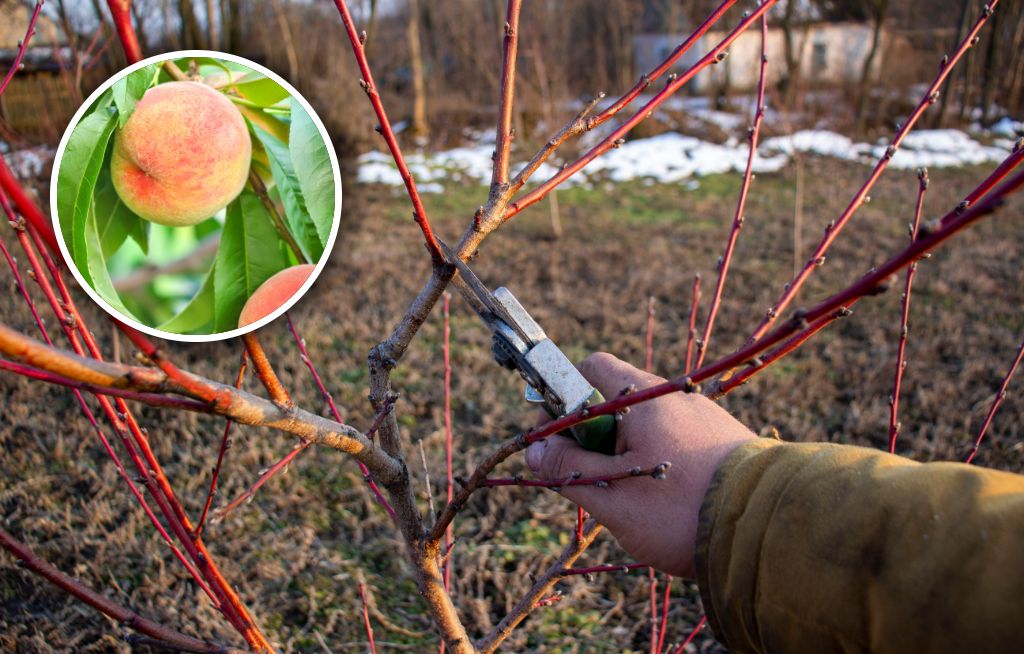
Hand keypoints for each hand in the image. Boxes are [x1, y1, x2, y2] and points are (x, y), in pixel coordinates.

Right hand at [525, 352, 755, 577]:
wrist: (767, 530)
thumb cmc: (679, 511)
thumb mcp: (611, 494)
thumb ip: (567, 468)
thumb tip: (533, 450)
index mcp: (641, 398)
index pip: (587, 368)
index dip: (561, 399)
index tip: (555, 440)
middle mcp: (672, 396)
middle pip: (613, 399)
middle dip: (593, 437)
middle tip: (593, 477)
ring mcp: (700, 416)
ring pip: (643, 425)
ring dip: (625, 454)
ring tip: (633, 498)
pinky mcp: (721, 438)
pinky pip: (673, 440)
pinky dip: (657, 462)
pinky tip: (666, 501)